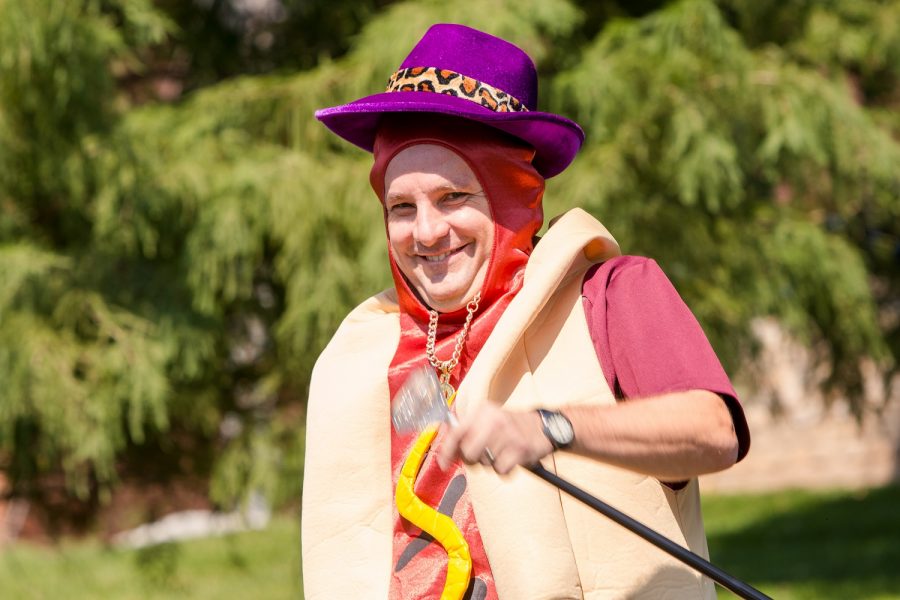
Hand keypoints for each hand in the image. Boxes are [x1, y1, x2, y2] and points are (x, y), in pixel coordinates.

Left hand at [436, 404, 553, 474]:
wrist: (543, 427)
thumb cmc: (510, 426)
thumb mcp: (488, 419)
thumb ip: (467, 432)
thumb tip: (445, 451)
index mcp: (483, 411)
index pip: (457, 432)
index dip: (447, 450)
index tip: (443, 463)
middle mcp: (494, 420)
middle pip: (469, 453)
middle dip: (473, 459)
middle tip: (483, 455)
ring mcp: (508, 434)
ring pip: (485, 463)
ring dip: (491, 463)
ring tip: (501, 452)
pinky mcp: (520, 449)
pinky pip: (501, 470)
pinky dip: (504, 470)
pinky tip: (511, 459)